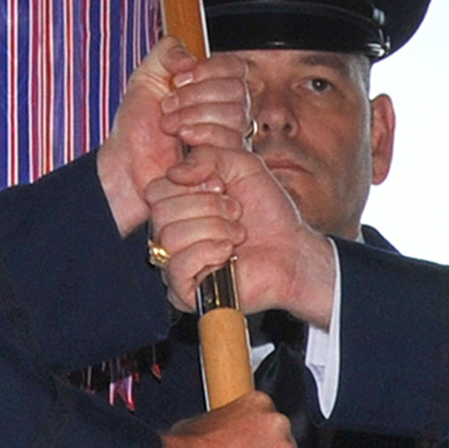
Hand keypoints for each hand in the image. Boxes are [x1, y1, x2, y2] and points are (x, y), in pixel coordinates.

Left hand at [96, 40, 251, 234]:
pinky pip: (231, 138)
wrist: (128, 165)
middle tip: (167, 107)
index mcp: (213, 88)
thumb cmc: (137, 128)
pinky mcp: (228, 162)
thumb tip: (191, 57)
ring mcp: (231, 137)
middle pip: (237, 89)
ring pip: (236, 113)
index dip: (209, 69)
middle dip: (195, 95)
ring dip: (195, 115)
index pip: (235, 67)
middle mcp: (227, 111)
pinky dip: (202, 134)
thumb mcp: (145, 78)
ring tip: (170, 126)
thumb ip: (167, 53)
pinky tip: (183, 139)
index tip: (178, 79)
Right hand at [144, 146, 336, 321]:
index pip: (155, 189)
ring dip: (214, 229)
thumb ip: (206, 154)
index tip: (223, 187)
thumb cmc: (268, 213)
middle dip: (208, 206)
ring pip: (170, 237)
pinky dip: (208, 253)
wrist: (293, 251)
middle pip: (161, 211)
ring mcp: (175, 265)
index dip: (192, 183)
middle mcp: (171, 234)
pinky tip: (227, 253)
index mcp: (177, 206)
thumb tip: (174, 172)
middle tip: (236, 212)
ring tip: (237, 234)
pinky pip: (177, 266)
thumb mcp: (241, 165)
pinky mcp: (185, 293)